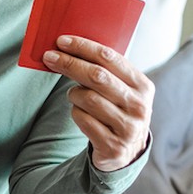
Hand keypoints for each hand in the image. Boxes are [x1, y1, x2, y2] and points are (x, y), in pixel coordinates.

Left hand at [42, 34, 152, 170]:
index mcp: (143, 86)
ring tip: (75, 95)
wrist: (128, 152)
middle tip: (49, 57)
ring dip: (74, 94)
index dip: (83, 47)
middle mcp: (139, 106)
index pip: (110, 58)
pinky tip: (81, 113)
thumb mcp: (122, 90)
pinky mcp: (113, 146)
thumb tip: (69, 47)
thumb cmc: (118, 110)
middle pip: (97, 76)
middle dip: (69, 63)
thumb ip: (106, 70)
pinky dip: (76, 113)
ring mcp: (128, 127)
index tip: (62, 41)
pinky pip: (83, 119)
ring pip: (87, 98)